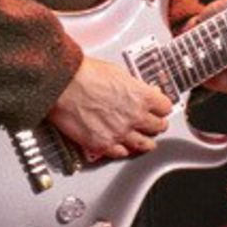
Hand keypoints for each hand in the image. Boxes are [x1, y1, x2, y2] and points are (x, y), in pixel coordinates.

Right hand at [48, 56, 172, 162]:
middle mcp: (135, 116)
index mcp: (142, 97)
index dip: (161, 108)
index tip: (159, 110)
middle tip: (154, 125)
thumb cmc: (84, 74)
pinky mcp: (102, 144)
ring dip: (145, 142)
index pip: (165, 108)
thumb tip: (140, 92)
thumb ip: (134, 87)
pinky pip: (120, 153)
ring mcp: (120, 132)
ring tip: (145, 142)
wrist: (61, 83)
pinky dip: (123, 150)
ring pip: (144, 144)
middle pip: (158, 127)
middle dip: (157, 125)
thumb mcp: (119, 73)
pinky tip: (123, 148)